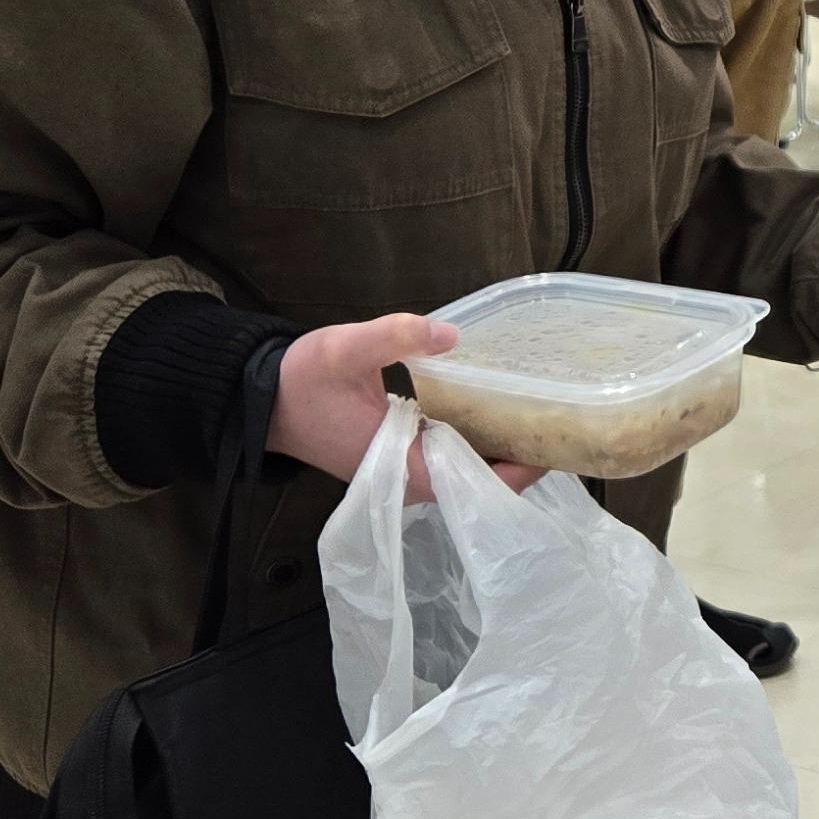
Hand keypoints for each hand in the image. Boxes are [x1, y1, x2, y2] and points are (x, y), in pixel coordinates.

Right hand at [269, 313, 542, 497]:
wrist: (260, 400)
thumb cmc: (302, 379)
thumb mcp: (347, 348)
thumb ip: (397, 337)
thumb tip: (451, 334)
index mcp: (400, 468)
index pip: (474, 484)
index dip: (518, 470)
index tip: (554, 446)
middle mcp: (405, 480)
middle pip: (477, 481)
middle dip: (518, 455)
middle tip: (558, 420)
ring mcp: (400, 470)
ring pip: (463, 469)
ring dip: (497, 447)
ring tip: (538, 413)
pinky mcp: (394, 455)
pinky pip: (446, 455)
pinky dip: (473, 438)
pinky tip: (494, 408)